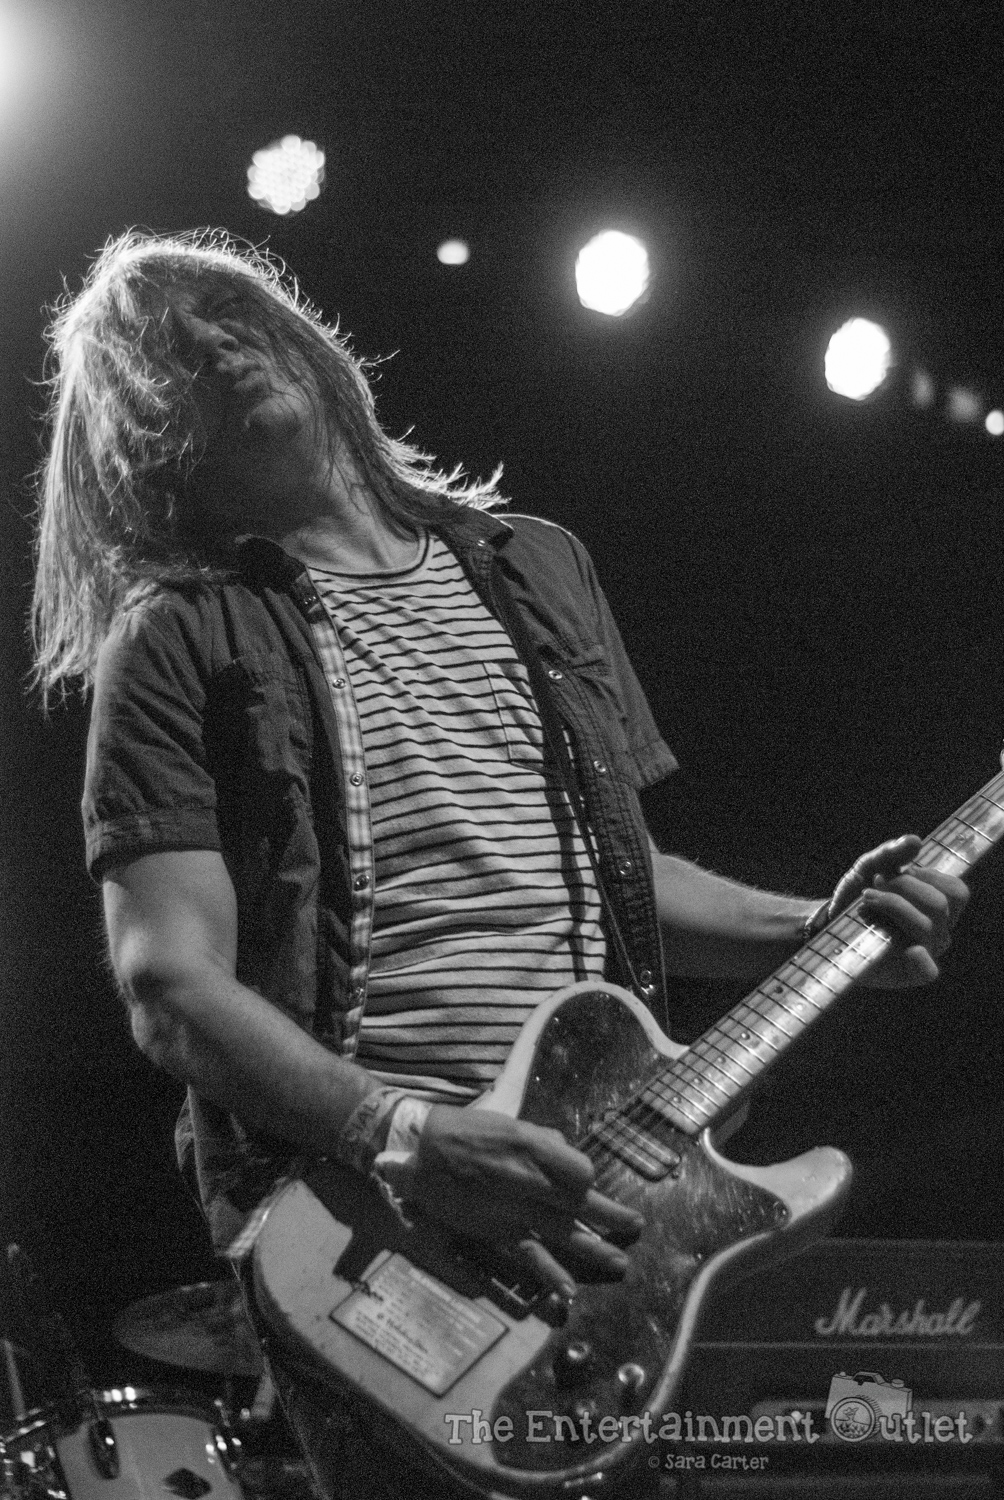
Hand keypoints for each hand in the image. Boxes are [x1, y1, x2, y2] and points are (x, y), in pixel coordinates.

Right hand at [383, 1104, 642, 1297]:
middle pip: (581, 1202)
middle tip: (635, 1226)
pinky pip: (529, 1254)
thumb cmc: (467, 1128)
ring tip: (620, 1262)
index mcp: (534, 1146)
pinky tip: (570, 1292)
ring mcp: (516, 1208)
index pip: (581, 1169)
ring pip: (564, 1231)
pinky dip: (550, 1274)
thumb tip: (565, 1149)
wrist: (422, 1148)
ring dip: (594, 1247)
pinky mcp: (498, 1230)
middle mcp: (531, 1179)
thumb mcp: (510, 1120)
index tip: (583, 1181)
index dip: (585, 1177)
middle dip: (610, 1215)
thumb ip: (542, 1138)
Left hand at [824, 834, 968, 987]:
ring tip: (865, 902)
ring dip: (892, 906)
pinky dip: (920, 958)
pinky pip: (928, 970)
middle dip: (902, 887)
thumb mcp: (868, 868)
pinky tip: (904, 947)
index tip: (894, 871)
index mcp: (937, 908)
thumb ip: (891, 854)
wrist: (827, 924)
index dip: (926, 875)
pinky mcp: (907, 974)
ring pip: (927, 927)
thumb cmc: (855, 896)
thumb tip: (915, 841)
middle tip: (872, 887)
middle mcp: (938, 932)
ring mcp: (924, 953)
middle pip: (939, 904)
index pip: (956, 891)